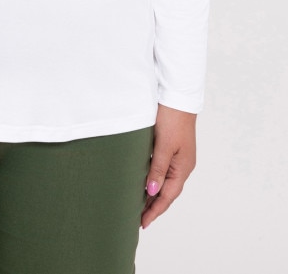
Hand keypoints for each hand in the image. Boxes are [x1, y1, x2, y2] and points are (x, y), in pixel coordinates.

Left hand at [141, 104, 196, 228]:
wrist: (177, 96)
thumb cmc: (172, 119)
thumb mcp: (164, 146)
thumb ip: (157, 169)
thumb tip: (152, 192)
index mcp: (183, 168)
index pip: (168, 196)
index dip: (155, 210)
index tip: (143, 223)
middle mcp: (182, 165)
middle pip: (167, 192)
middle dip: (154, 206)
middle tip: (138, 219)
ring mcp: (178, 157)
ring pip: (164, 181)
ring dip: (153, 194)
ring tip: (139, 205)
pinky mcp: (171, 147)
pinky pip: (162, 170)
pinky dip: (153, 179)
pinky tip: (144, 182)